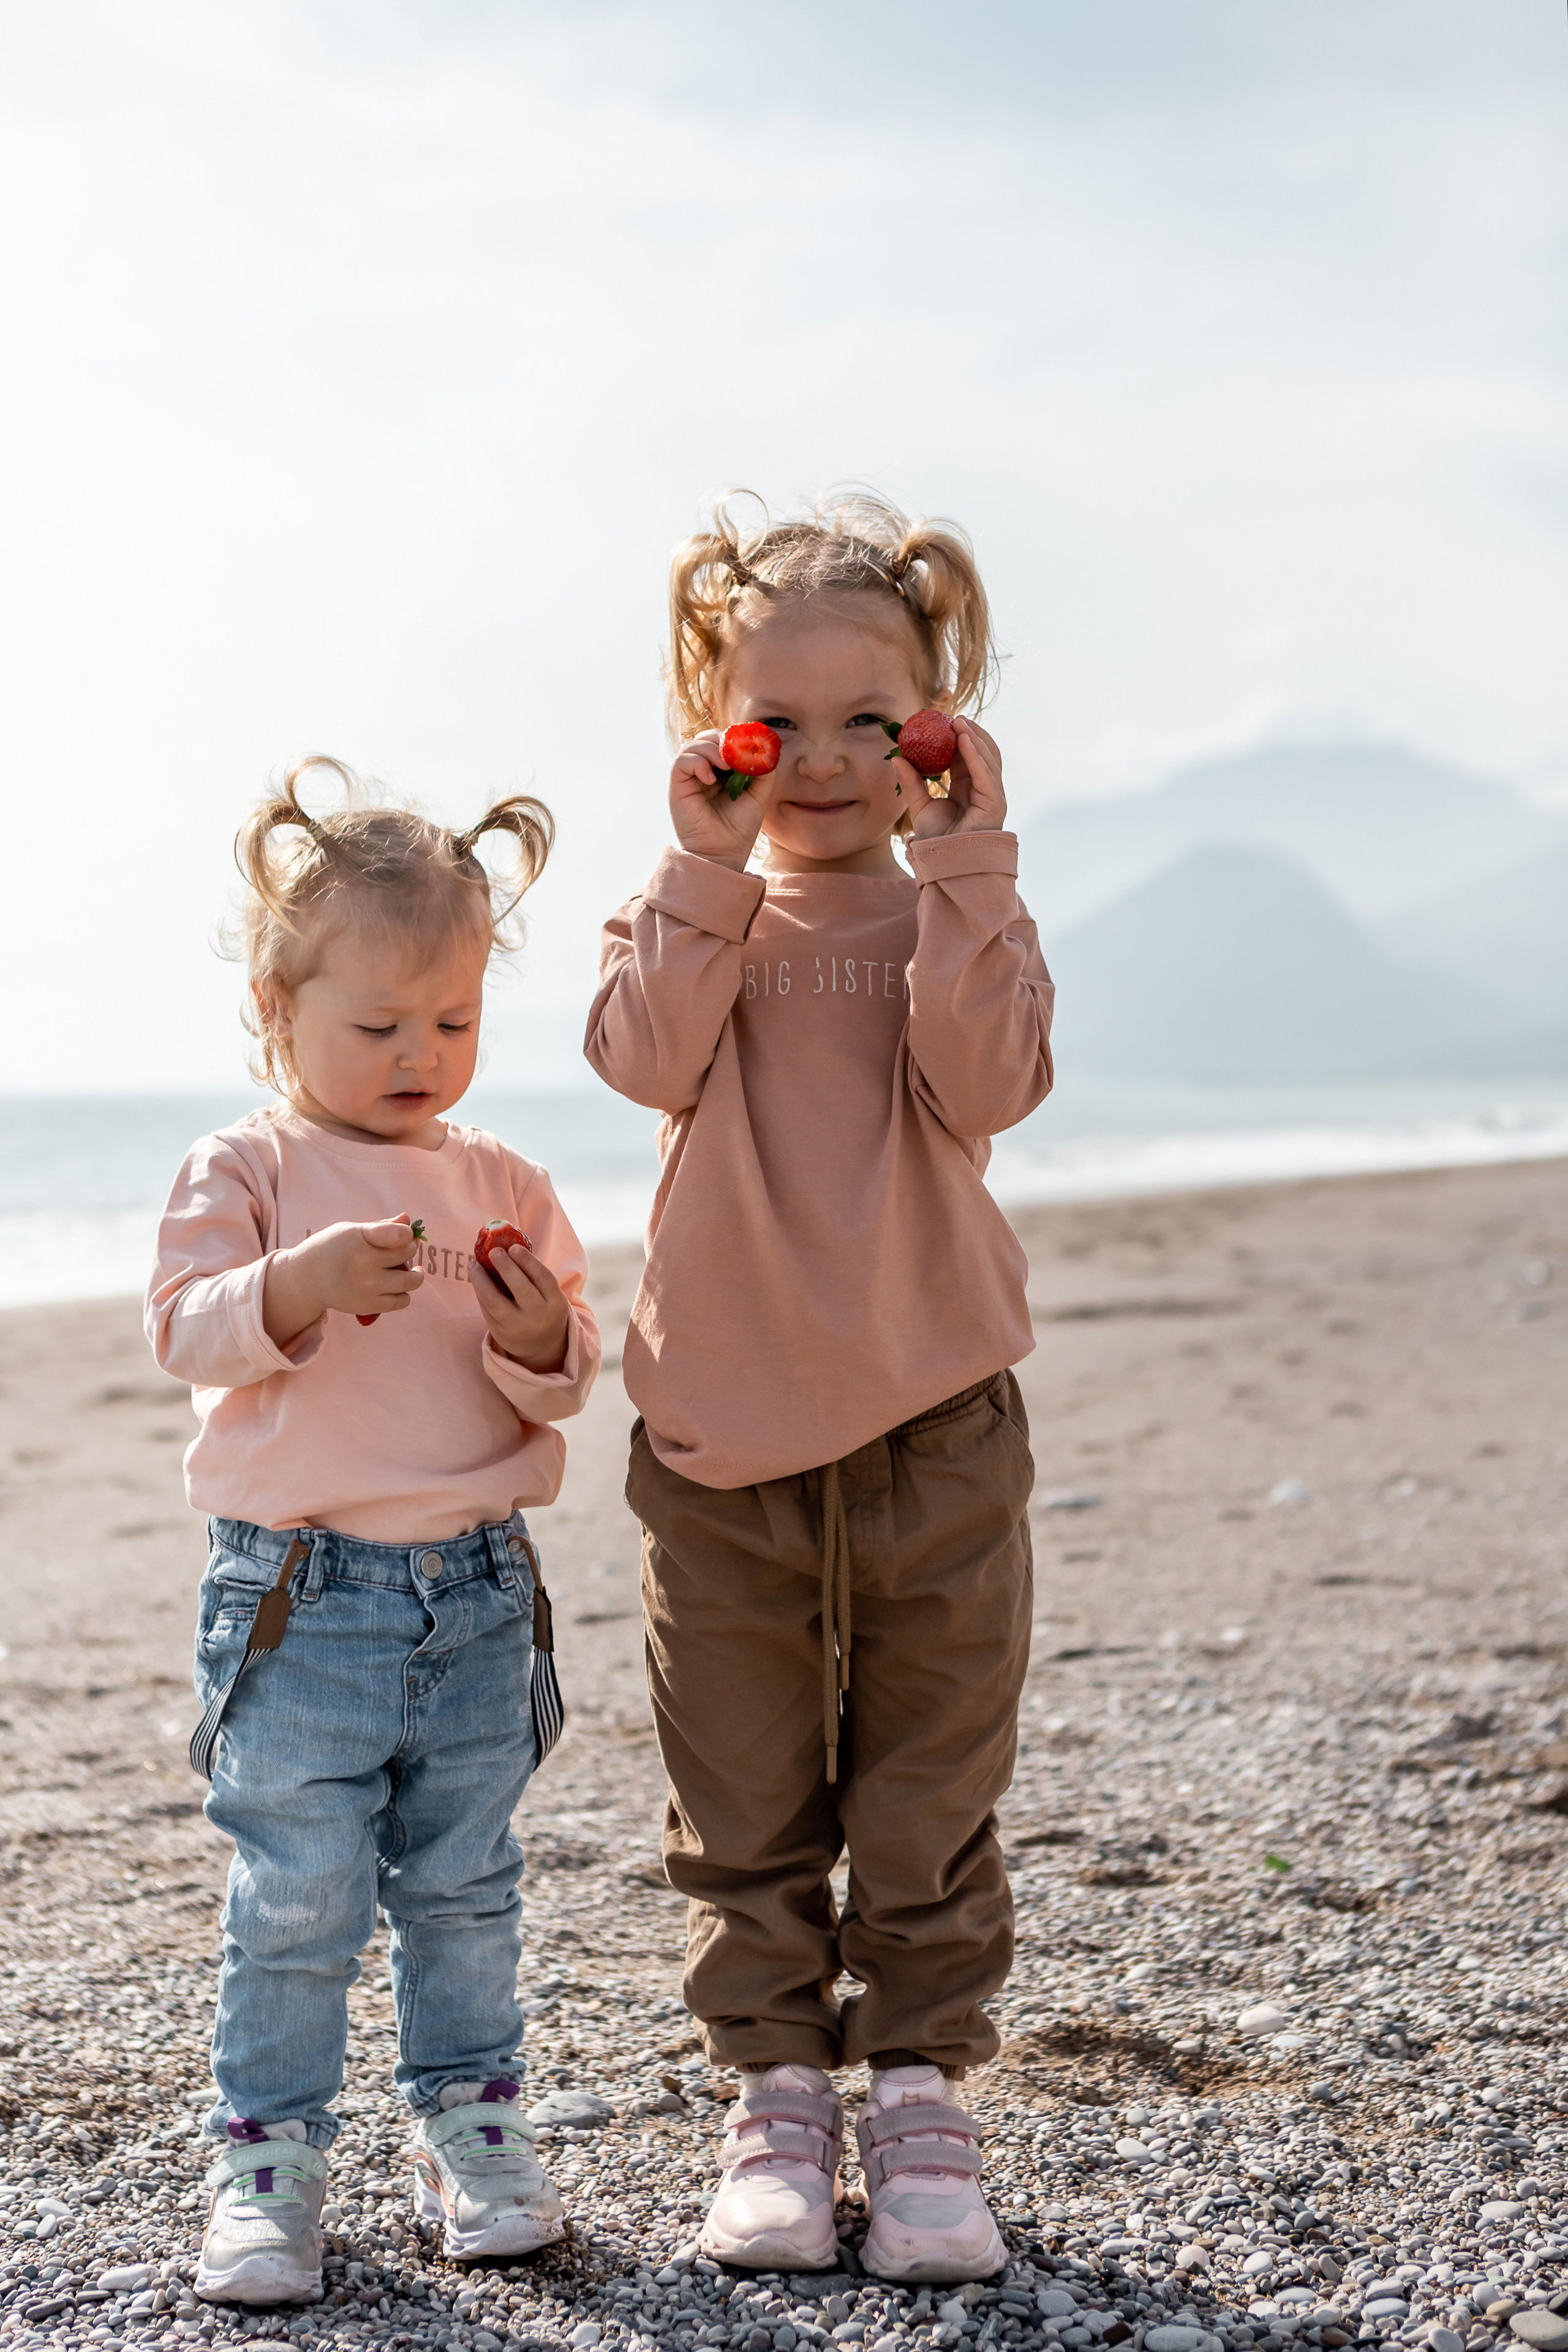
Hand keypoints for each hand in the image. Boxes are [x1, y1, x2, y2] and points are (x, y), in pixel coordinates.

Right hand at [263, 1215, 423, 1349]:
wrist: (306, 1279)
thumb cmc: (332, 1248)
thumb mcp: (351, 1231)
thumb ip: (382, 1227)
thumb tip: (408, 1220)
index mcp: (359, 1240)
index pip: (399, 1234)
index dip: (408, 1233)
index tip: (404, 1234)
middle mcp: (364, 1264)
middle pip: (407, 1254)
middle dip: (410, 1248)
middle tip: (404, 1248)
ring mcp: (367, 1287)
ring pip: (411, 1281)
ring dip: (415, 1274)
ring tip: (413, 1270)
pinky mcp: (368, 1306)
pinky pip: (402, 1301)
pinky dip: (404, 1293)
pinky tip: (398, 1286)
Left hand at [472, 1242, 570, 1373]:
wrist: (541, 1348)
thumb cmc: (543, 1309)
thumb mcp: (548, 1296)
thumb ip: (533, 1275)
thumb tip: (509, 1244)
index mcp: (555, 1304)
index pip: (543, 1278)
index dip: (528, 1261)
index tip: (513, 1247)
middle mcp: (538, 1317)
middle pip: (522, 1290)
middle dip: (506, 1268)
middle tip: (494, 1251)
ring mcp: (518, 1328)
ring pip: (496, 1302)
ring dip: (482, 1281)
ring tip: (473, 1265)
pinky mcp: (501, 1334)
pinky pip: (487, 1310)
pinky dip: (479, 1293)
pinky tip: (475, 1279)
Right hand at [669, 731, 775, 871]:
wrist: (723, 854)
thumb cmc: (739, 829)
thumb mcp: (759, 795)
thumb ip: (764, 770)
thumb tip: (766, 747)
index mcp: (721, 771)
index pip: (723, 741)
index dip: (735, 737)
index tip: (750, 745)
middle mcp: (703, 771)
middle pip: (707, 737)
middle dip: (723, 740)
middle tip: (737, 753)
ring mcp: (689, 777)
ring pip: (693, 744)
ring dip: (712, 749)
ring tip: (727, 767)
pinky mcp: (677, 786)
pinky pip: (681, 761)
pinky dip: (698, 763)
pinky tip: (711, 780)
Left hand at [905, 716, 1007, 839]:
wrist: (945, 863)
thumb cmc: (936, 839)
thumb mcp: (919, 805)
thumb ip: (911, 782)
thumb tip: (896, 757)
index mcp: (969, 789)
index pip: (968, 757)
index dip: (959, 738)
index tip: (944, 722)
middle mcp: (984, 790)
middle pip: (983, 754)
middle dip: (971, 733)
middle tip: (953, 717)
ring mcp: (992, 796)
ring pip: (989, 759)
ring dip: (975, 738)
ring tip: (958, 722)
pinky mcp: (995, 804)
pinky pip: (986, 774)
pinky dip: (977, 755)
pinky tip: (964, 740)